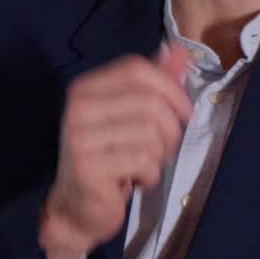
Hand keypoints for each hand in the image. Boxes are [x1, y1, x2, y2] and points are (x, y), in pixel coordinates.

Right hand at [39, 43, 192, 258]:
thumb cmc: (107, 158)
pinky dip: (150, 175)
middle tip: (160, 150)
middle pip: (151, 103)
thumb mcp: (129, 115)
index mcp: (86, 88)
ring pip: (151, 134)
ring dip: (159, 156)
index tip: (184, 111)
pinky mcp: (89, 168)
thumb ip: (154, 82)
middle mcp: (79, 108)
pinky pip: (143, 161)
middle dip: (169, 131)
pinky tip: (135, 181)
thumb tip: (179, 50)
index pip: (137, 69)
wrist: (75, 208)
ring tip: (143, 166)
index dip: (171, 87)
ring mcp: (81, 138)